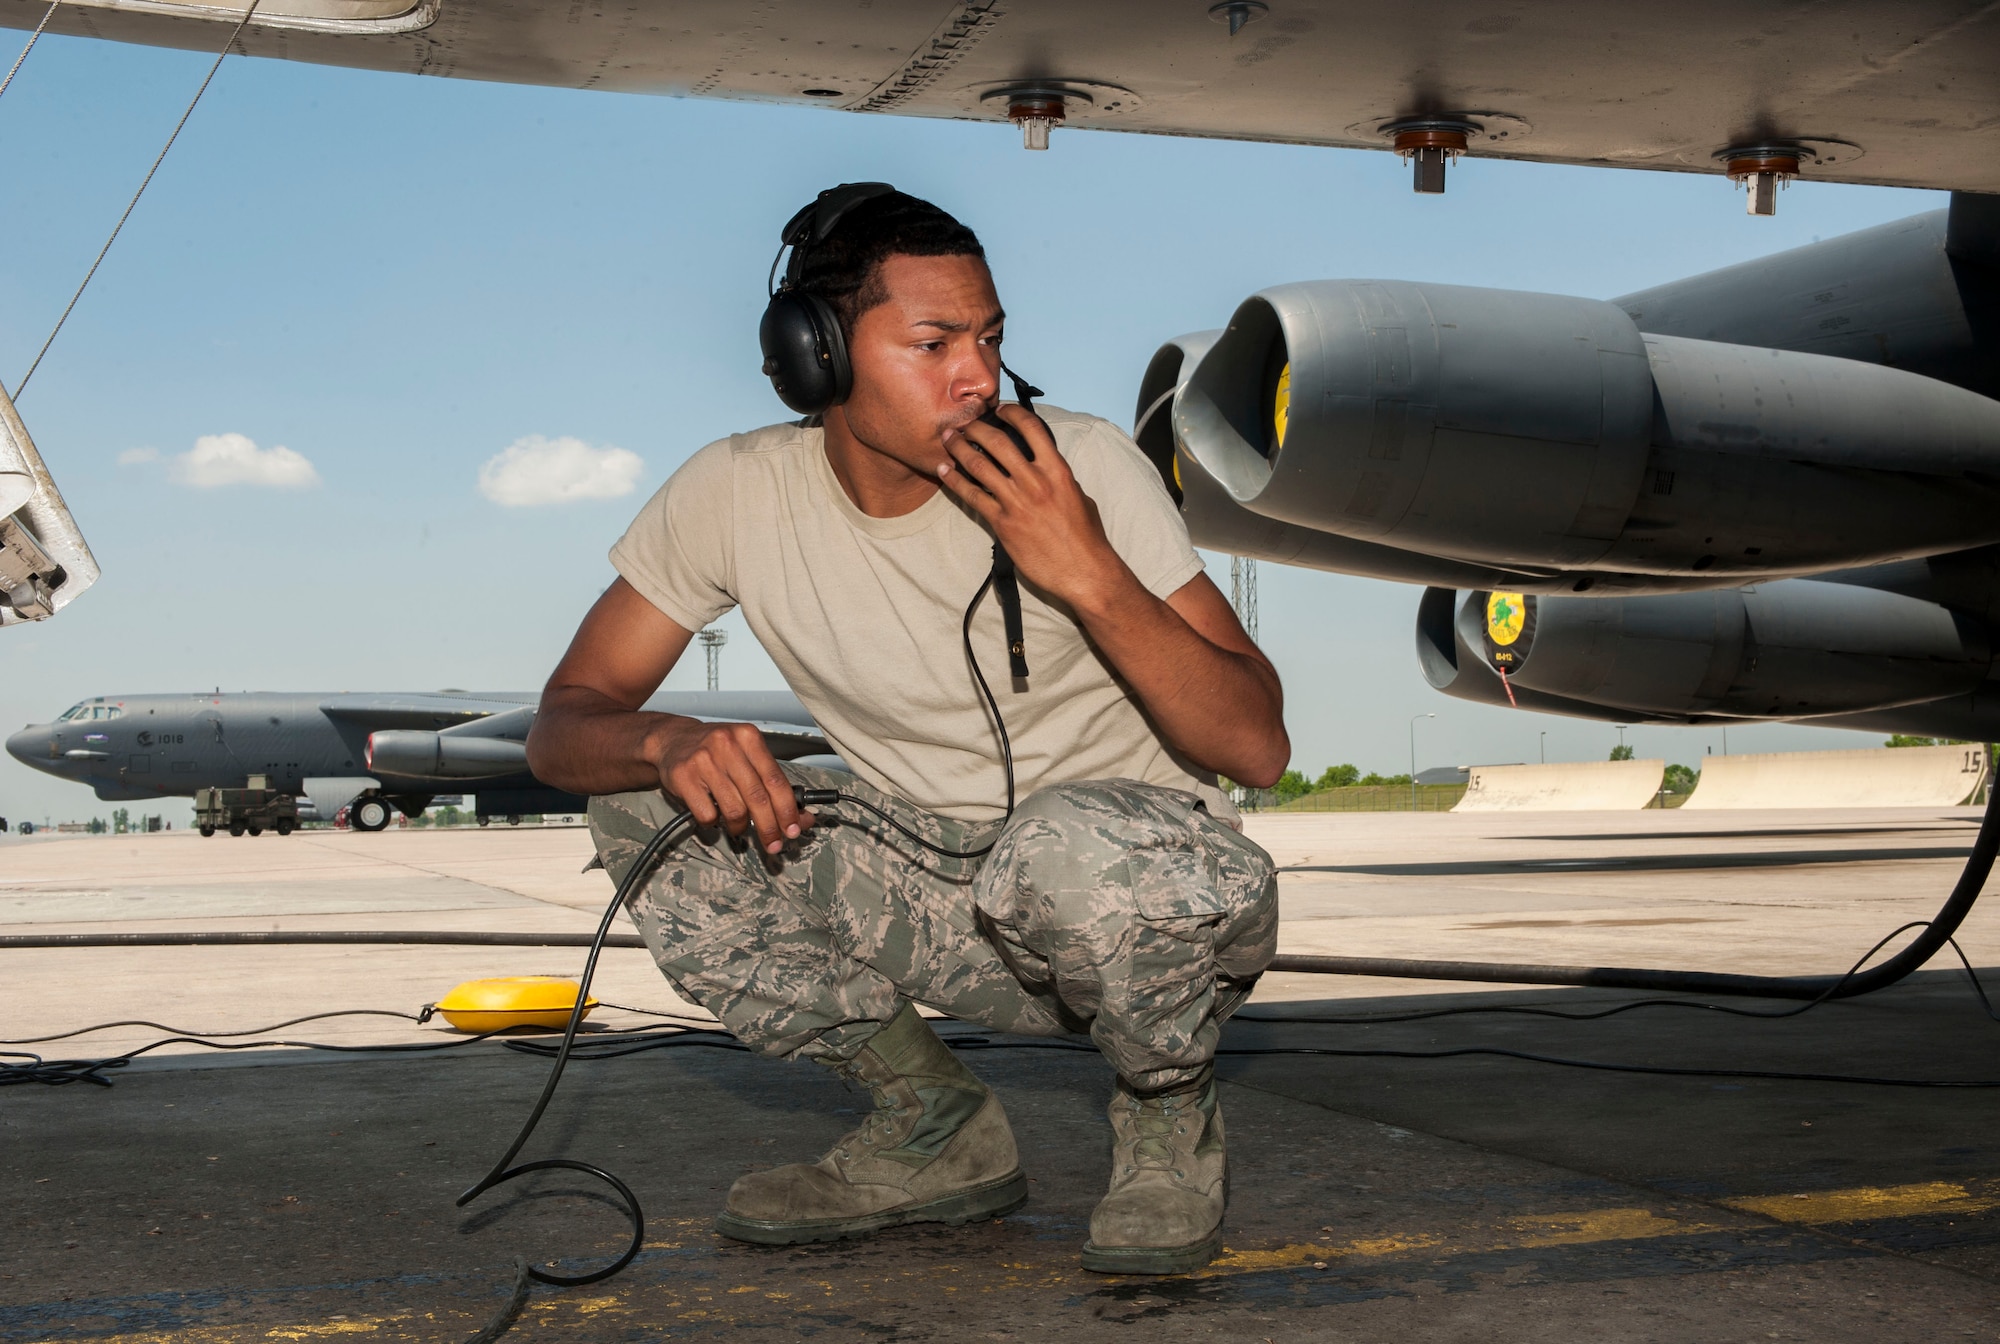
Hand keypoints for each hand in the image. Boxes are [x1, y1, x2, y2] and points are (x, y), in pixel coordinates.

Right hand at [642, 717, 809, 853]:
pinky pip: (708, 815)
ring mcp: (704, 760)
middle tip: (773, 844)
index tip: (792, 830)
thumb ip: (772, 785)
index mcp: (749, 738)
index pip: (776, 780)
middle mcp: (728, 745)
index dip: (787, 810)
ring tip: (737, 826)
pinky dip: (714, 824)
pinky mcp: (684, 777)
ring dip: (739, 827)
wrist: (673, 740)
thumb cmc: (717, 752)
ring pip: (734, 809)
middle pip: (758, 798)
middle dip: (769, 827)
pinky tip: (714, 817)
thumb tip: (802, 817)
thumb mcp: (747, 757)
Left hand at [937, 404, 1124, 610]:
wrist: (1084, 571)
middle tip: (964, 423)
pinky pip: (972, 496)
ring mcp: (1016, 502)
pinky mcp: (1002, 523)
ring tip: (948, 439)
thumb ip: (1058, 478)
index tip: (1000, 410)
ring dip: (959, 448)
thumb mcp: (1078, 496)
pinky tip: (944, 470)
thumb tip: (1043, 469)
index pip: (1031, 428)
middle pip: (996, 441)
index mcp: (1057, 470)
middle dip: (975, 427)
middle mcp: (1034, 481)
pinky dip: (954, 480)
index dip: (1011, 413)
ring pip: (978, 465)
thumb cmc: (1086, 537)